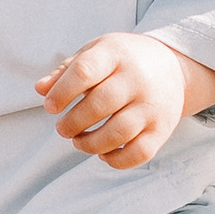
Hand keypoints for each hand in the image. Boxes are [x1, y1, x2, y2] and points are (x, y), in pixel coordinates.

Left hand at [36, 33, 205, 171]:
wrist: (173, 67)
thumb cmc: (124, 60)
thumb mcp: (96, 53)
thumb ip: (66, 71)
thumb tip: (40, 89)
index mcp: (116, 54)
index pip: (85, 71)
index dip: (62, 92)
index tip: (50, 106)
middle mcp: (138, 79)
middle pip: (100, 104)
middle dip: (73, 122)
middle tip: (62, 129)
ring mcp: (153, 106)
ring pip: (119, 133)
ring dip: (91, 144)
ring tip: (78, 141)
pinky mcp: (162, 129)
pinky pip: (139, 153)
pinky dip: (117, 160)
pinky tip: (103, 153)